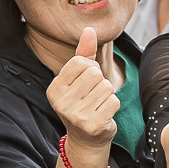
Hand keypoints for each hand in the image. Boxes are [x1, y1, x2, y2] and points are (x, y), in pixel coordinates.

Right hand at [47, 27, 118, 167]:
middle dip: (99, 81)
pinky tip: (103, 114)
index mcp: (54, 88)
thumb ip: (84, 53)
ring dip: (107, 94)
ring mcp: (76, 115)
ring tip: (97, 104)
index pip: (81, 62)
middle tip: (92, 95)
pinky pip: (114, 101)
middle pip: (95, 73)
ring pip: (106, 86)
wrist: (86, 138)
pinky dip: (113, 105)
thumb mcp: (79, 77)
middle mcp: (61, 102)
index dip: (89, 68)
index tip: (85, 82)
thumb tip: (89, 29)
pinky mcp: (93, 125)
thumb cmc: (83, 101)